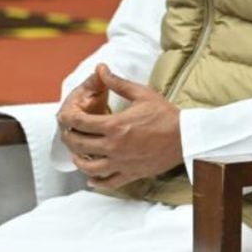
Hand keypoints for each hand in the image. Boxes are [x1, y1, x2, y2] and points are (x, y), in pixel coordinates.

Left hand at [59, 64, 183, 189]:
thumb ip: (117, 83)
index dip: (67, 118)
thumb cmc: (166, 115)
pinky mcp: (130, 173)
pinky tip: (92, 178)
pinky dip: (96, 182)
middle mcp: (114, 146)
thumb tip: (101, 69)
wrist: (186, 137)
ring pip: (88, 167)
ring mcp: (121, 162)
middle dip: (68, 137)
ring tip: (79, 154)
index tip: (65, 116)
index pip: (79, 123)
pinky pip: (107, 183)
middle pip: (78, 145)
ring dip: (78, 160)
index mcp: (115, 126)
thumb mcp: (142, 94)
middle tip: (69, 133)